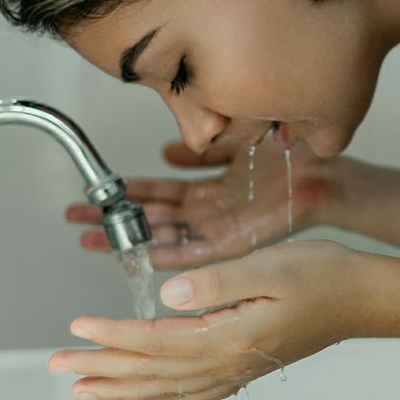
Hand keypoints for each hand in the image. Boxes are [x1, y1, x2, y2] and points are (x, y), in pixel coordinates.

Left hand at [48, 240, 399, 399]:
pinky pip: (199, 394)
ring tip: (87, 389)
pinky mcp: (248, 364)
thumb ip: (216, 282)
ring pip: (169, 386)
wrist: (364, 297)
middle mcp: (230, 360)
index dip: (114, 334)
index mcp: (230, 334)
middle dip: (103, 367)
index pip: (156, 339)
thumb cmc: (323, 275)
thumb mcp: (269, 266)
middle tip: (60, 365)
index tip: (78, 326)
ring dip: (124, 388)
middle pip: (153, 370)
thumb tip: (167, 296)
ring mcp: (239, 367)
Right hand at [66, 135, 341, 268]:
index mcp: (207, 190)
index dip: (124, 194)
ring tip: (93, 239)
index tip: (94, 195)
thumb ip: (201, 150)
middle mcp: (207, 212)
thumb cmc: (286, 157)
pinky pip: (197, 253)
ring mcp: (218, 229)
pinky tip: (144, 256)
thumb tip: (166, 150)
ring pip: (165, 236)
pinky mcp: (236, 243)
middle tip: (75, 221)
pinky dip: (171, 255)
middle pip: (151, 218)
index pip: (156, 193)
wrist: (323, 172)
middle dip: (113, 219)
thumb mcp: (234, 144)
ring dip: (130, 239)